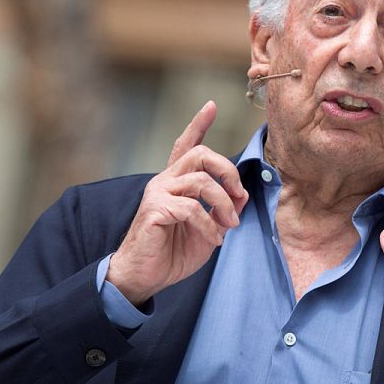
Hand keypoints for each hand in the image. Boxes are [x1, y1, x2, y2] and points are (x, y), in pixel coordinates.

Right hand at [107, 101, 248, 305]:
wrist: (143, 277)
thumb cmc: (172, 253)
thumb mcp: (207, 230)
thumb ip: (221, 211)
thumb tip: (240, 198)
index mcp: (176, 182)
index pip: (186, 145)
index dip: (198, 124)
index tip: (211, 105)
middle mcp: (164, 181)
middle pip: (201, 154)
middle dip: (228, 172)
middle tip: (239, 196)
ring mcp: (157, 193)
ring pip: (200, 180)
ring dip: (223, 203)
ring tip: (229, 225)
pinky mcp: (154, 210)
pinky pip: (191, 208)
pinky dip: (209, 224)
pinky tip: (213, 239)